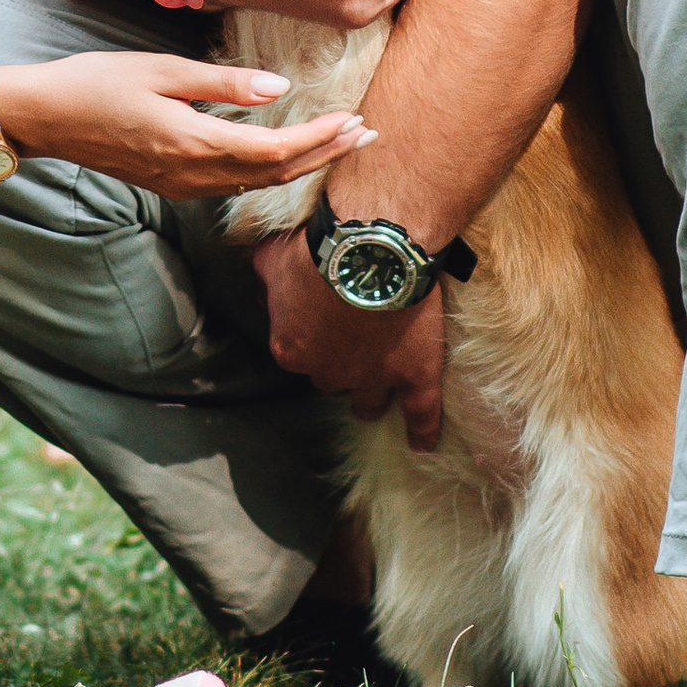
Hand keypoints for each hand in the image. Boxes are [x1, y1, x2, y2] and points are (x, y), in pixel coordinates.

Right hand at [0, 56, 373, 203]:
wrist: (47, 117)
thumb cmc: (97, 83)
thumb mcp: (162, 69)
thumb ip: (223, 82)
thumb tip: (279, 88)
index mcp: (192, 142)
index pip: (275, 151)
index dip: (320, 139)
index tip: (354, 120)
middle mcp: (192, 173)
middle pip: (275, 172)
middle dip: (324, 155)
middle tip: (366, 134)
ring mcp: (182, 184)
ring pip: (257, 181)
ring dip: (302, 163)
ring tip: (338, 141)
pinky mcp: (173, 183)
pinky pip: (233, 182)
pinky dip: (270, 168)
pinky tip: (285, 152)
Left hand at [251, 229, 446, 450]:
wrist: (373, 242)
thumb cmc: (319, 248)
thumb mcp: (271, 258)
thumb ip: (265, 284)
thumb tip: (263, 295)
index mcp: (292, 349)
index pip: (296, 356)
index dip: (310, 340)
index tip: (321, 325)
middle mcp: (329, 372)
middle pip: (331, 380)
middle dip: (339, 364)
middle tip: (353, 343)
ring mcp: (373, 377)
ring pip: (368, 402)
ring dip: (371, 397)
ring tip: (380, 396)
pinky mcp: (414, 373)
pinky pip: (421, 413)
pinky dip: (423, 430)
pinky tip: (423, 444)